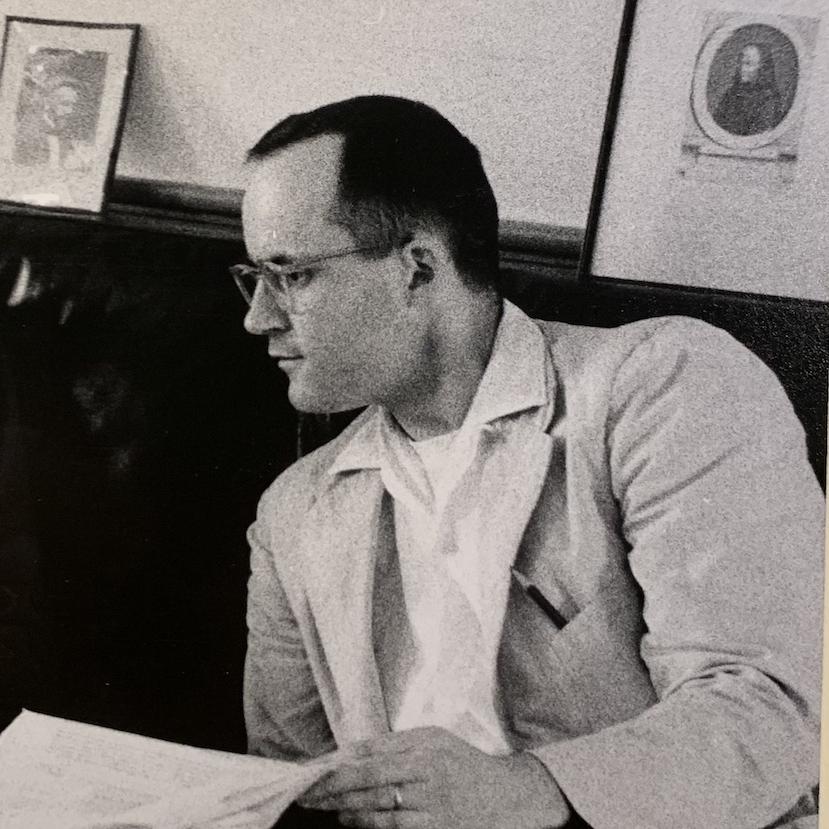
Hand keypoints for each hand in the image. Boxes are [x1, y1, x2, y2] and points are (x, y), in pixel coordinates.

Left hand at [299, 726, 569, 827]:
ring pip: (376, 809)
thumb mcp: (434, 740)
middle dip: (331, 789)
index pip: (370, 753)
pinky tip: (350, 819)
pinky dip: (367, 824)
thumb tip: (351, 750)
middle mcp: (427, 772)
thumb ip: (395, 743)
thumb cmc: (464, 764)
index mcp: (424, 745)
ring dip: (345, 809)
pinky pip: (393, 828)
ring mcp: (432, 804)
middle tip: (307, 792)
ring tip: (326, 806)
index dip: (337, 764)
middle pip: (367, 782)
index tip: (312, 770)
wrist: (507, 798)